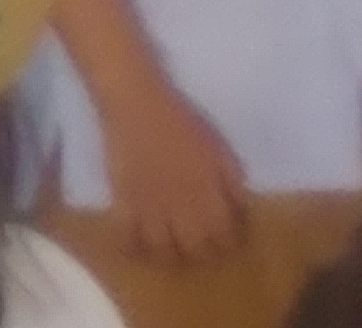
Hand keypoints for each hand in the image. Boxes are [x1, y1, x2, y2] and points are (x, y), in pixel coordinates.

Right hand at [103, 80, 249, 265]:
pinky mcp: (122, 200)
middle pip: (195, 249)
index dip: (229, 244)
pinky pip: (126, 235)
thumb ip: (232, 182)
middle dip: (201, 254)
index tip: (228, 242)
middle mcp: (182, 207)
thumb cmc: (183, 122)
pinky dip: (133, 248)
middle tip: (201, 249)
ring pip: (161, 249)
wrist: (137, 104)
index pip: (225, 236)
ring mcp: (150, 206)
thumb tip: (239, 211)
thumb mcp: (221, 149)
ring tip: (171, 253)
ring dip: (169, 256)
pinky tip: (137, 249)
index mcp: (210, 194)